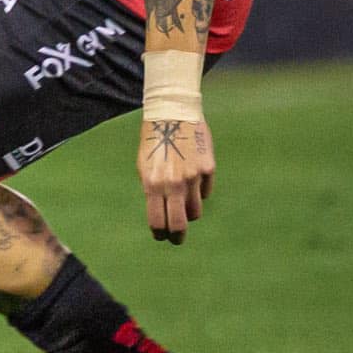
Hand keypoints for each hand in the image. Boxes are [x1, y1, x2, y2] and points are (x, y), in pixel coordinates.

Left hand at [137, 115, 214, 243]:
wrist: (173, 114)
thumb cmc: (154, 141)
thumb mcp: (144, 166)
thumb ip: (152, 190)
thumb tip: (161, 213)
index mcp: (153, 183)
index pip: (157, 221)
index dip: (160, 234)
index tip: (162, 237)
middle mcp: (173, 183)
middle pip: (179, 223)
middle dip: (177, 236)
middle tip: (177, 239)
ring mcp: (193, 177)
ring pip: (195, 211)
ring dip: (189, 212)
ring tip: (184, 206)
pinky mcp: (208, 168)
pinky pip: (205, 191)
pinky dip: (199, 192)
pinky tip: (193, 181)